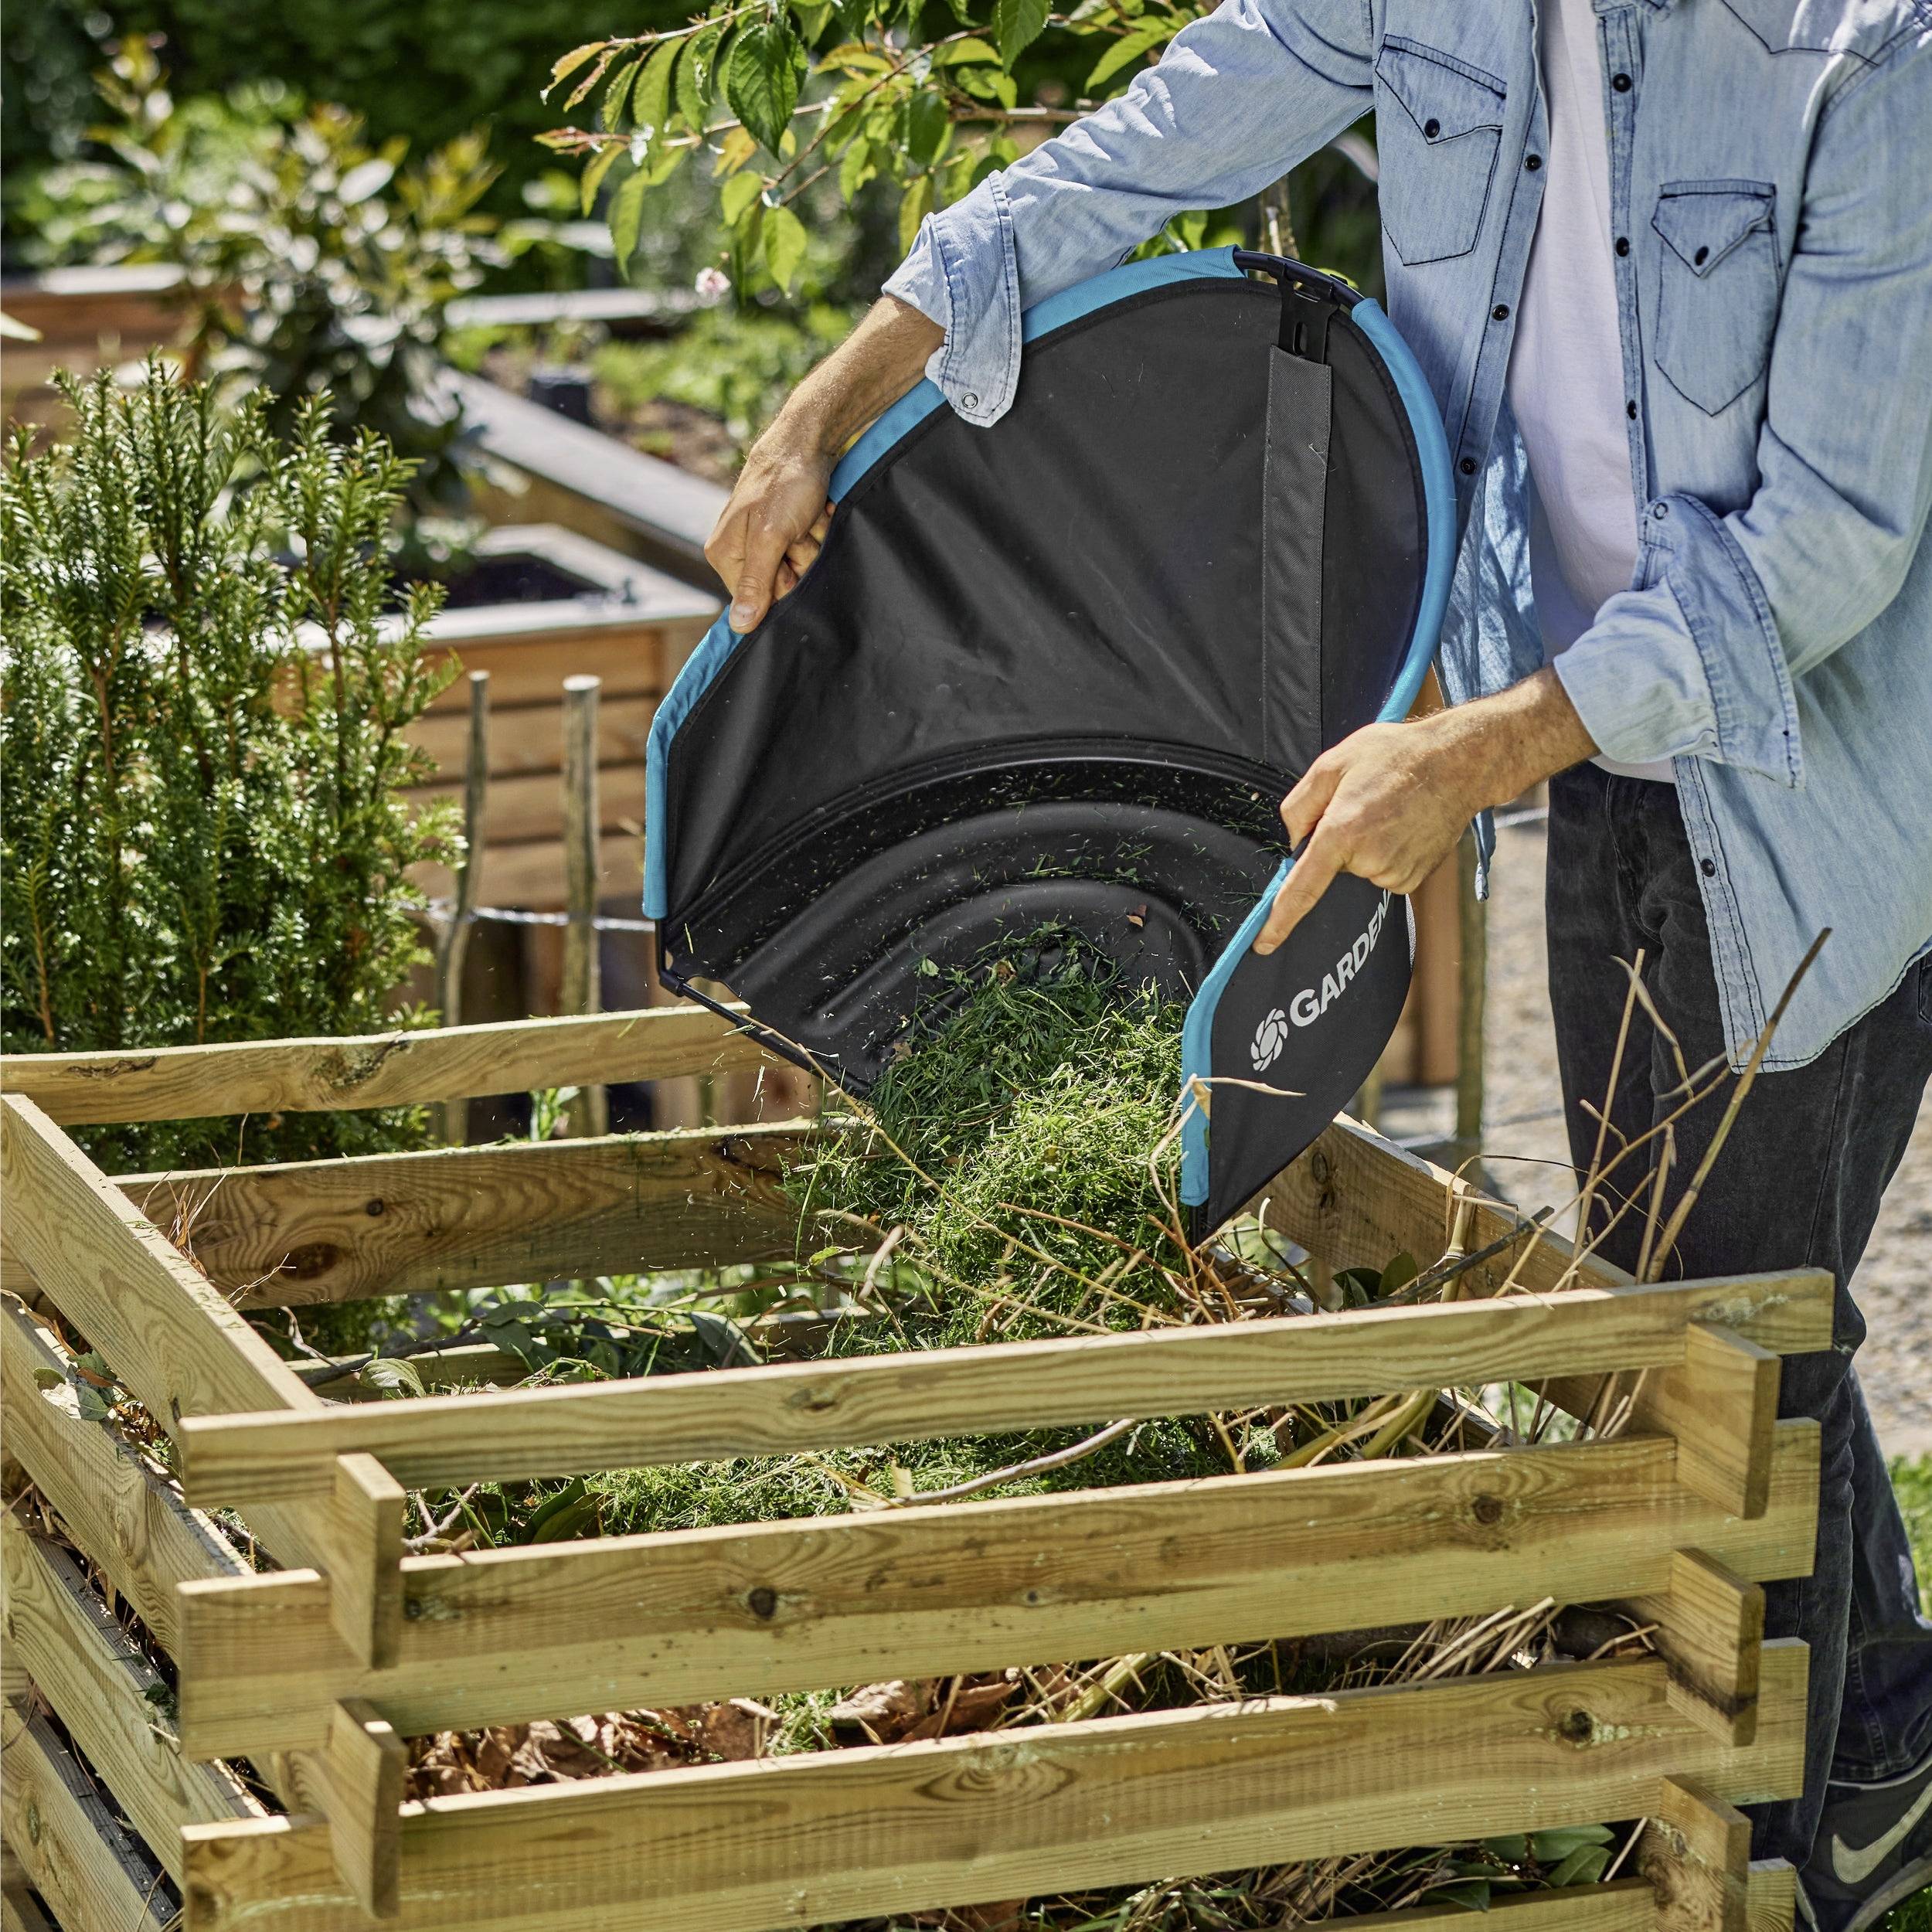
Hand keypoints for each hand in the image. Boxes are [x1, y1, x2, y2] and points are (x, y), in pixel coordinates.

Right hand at [706, 437, 833, 632]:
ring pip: (800, 565)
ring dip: (813, 541)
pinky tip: (817, 510)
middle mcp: (740, 548)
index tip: (789, 556)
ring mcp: (765, 537)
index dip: (783, 583)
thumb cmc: (785, 483)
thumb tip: (738, 626)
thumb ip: (756, 582)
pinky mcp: (786, 527)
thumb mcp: (770, 537)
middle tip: (800, 530)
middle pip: (782, 583)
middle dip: (800, 559)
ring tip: (809, 514)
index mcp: (725, 555)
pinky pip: (809, 546)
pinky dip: (818, 529)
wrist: (809, 440)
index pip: (758, 601)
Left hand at [1252, 666, 1597, 954]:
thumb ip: (1298, 805)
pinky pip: (1380, 874)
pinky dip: (1382, 854)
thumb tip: (1289, 843)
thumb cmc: (1394, 755)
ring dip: (1361, 847)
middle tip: (1360, 805)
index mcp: (1342, 832)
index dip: (1279, 920)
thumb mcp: (1333, 764)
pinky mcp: (1413, 879)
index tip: (1263, 945)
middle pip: (1331, 868)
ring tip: (1385, 810)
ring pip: (1357, 871)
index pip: (1302, 889)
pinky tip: (1399, 825)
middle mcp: (1370, 860)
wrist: (1459, 763)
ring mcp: (1395, 873)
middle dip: (1334, 843)